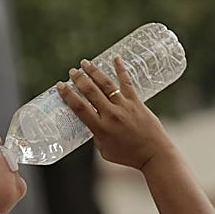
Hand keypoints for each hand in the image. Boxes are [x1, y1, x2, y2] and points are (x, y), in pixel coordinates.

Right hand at [56, 57, 171, 170]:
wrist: (154, 154)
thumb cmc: (129, 155)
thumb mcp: (105, 150)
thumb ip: (96, 136)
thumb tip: (91, 123)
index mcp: (101, 129)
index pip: (80, 108)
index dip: (68, 95)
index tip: (60, 85)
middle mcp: (111, 116)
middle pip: (91, 92)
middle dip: (79, 79)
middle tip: (72, 71)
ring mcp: (124, 107)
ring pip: (106, 85)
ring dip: (94, 72)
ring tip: (85, 63)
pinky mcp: (137, 102)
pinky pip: (127, 83)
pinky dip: (121, 69)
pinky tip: (116, 58)